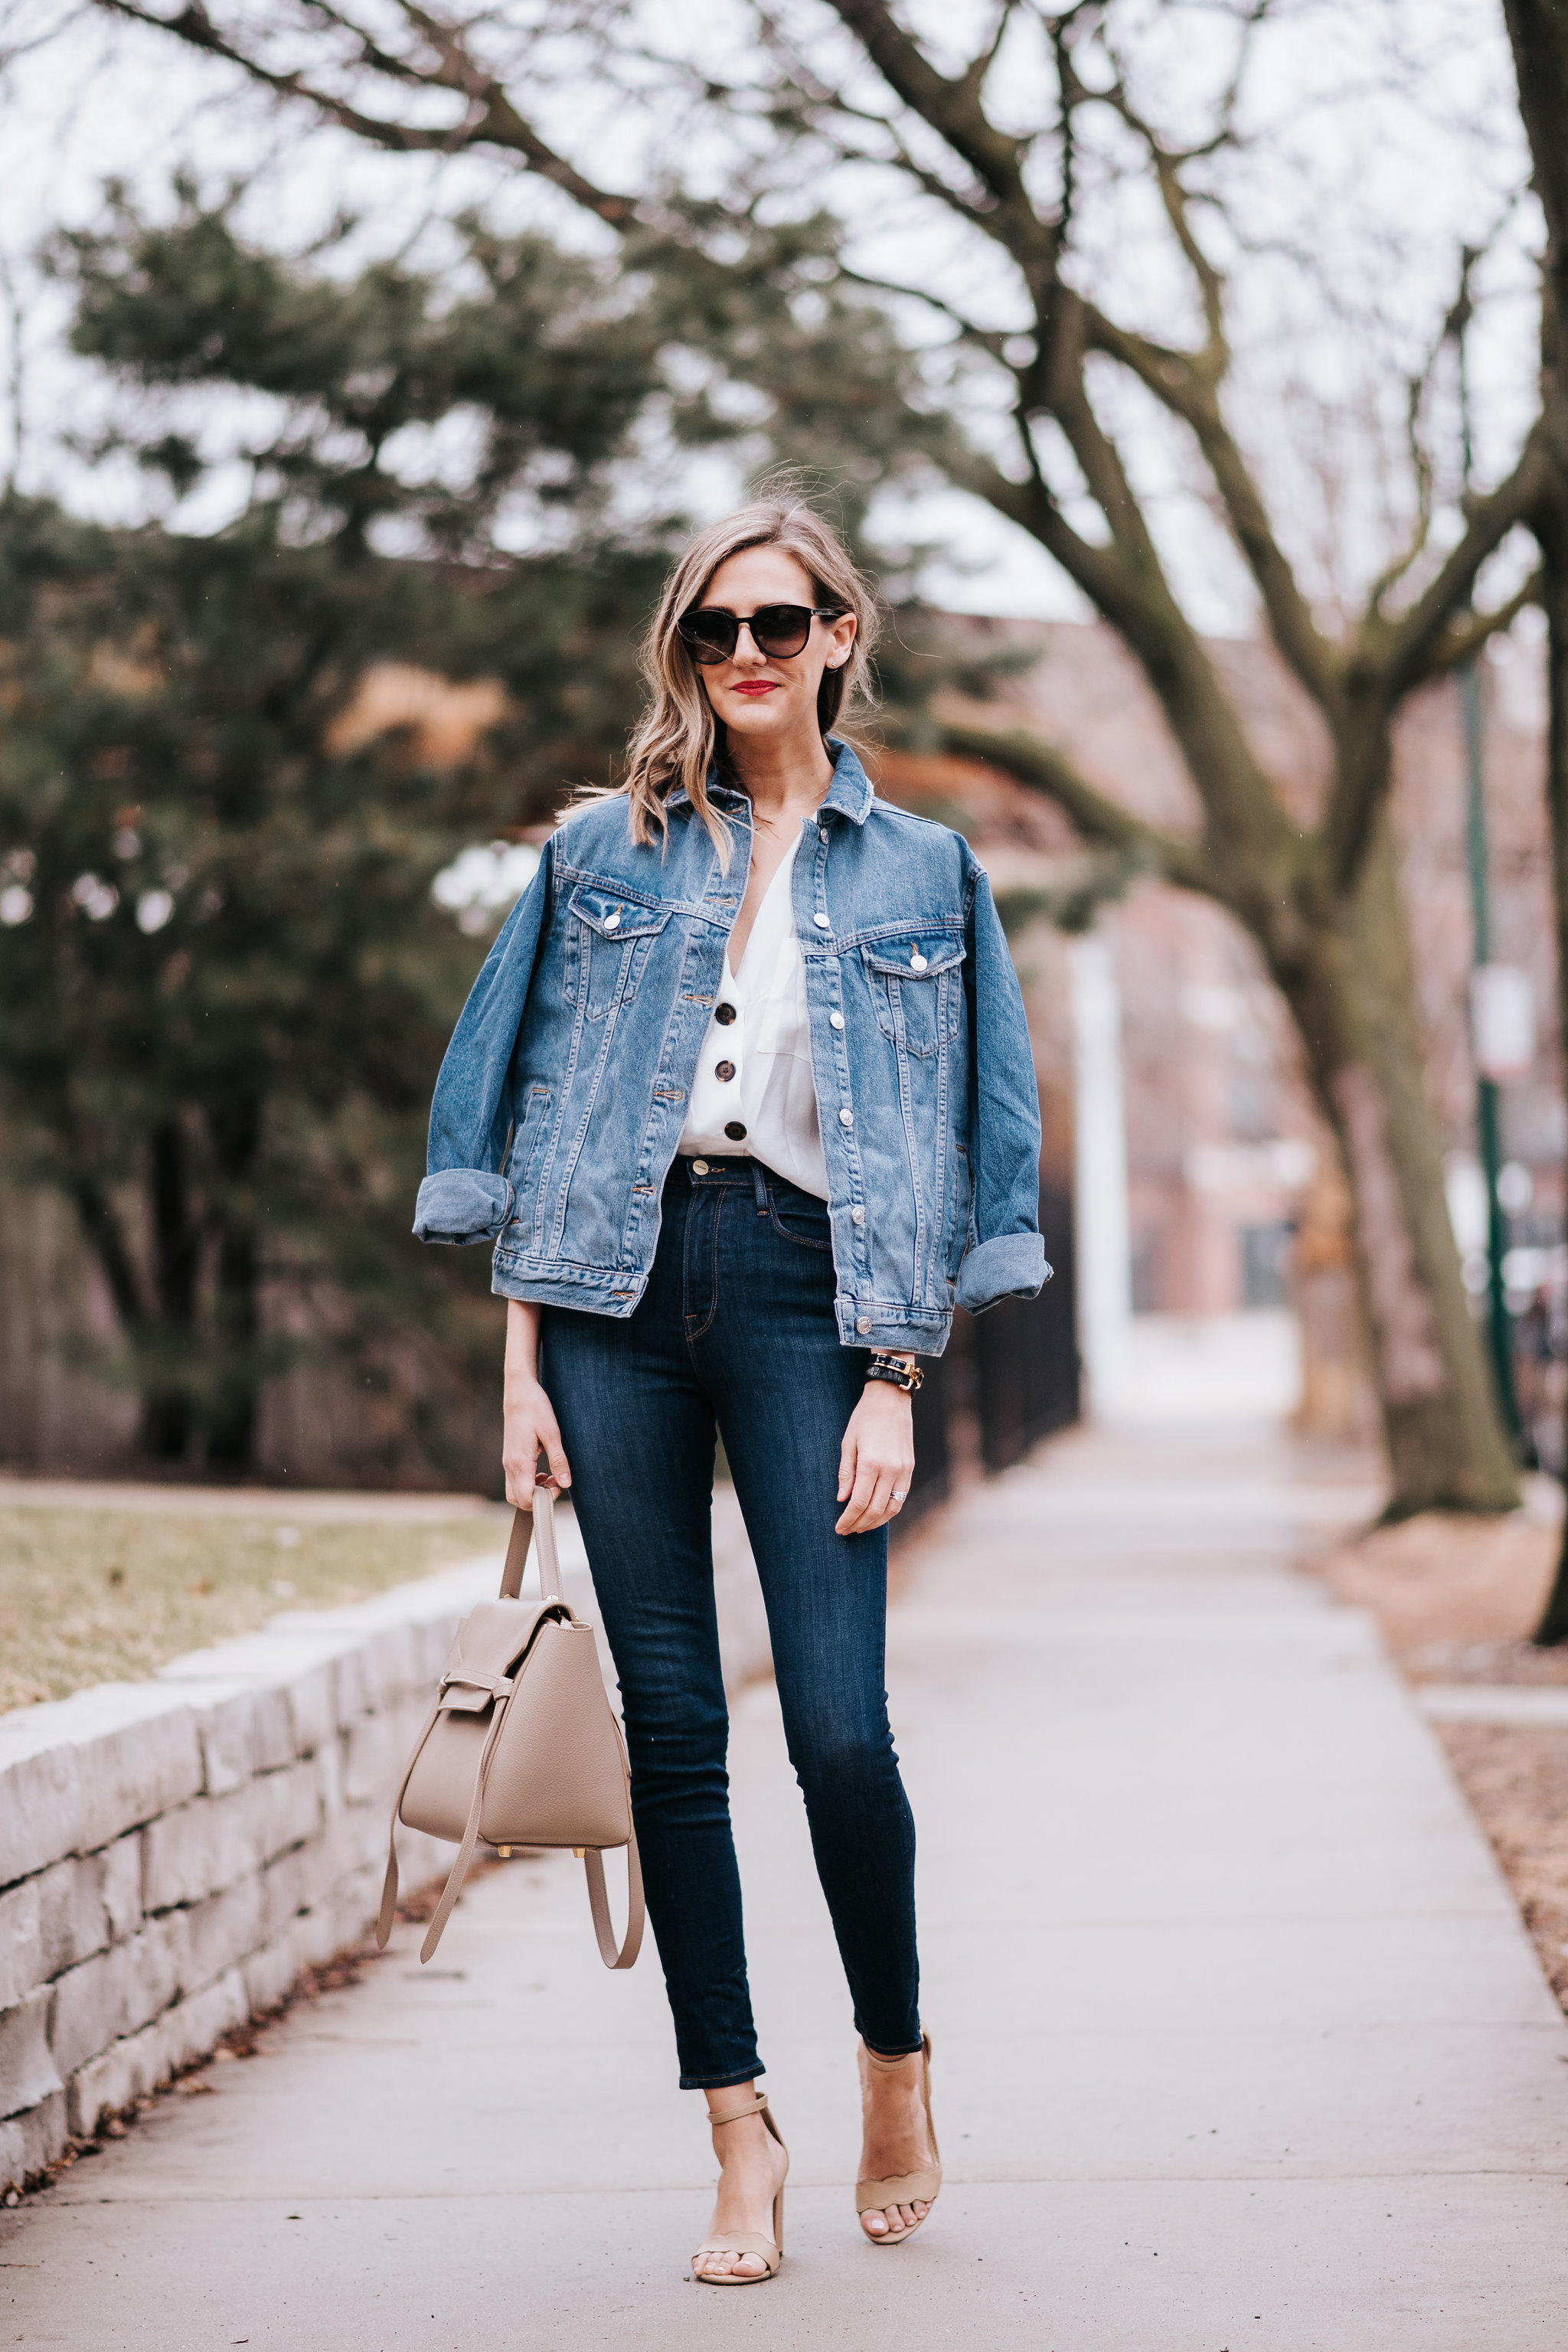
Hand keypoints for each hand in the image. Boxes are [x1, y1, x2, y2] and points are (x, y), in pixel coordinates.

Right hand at [502, 1374, 570, 1508]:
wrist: (519, 1392)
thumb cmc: (536, 1409)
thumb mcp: (552, 1433)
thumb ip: (559, 1460)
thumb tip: (567, 1484)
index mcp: (519, 1462)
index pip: (526, 1499)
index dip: (544, 1500)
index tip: (559, 1485)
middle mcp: (509, 1465)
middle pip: (518, 1500)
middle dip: (538, 1500)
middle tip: (556, 1482)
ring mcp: (507, 1462)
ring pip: (515, 1493)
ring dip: (533, 1492)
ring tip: (551, 1476)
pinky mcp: (509, 1458)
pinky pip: (515, 1481)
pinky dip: (528, 1484)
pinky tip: (543, 1471)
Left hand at [836, 1382, 915, 1535]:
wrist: (891, 1400)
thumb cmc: (864, 1419)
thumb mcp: (848, 1443)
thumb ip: (846, 1473)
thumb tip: (842, 1500)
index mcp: (871, 1463)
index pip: (859, 1502)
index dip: (848, 1519)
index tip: (838, 1528)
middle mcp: (891, 1470)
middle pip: (875, 1510)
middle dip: (859, 1524)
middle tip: (846, 1530)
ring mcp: (903, 1470)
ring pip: (892, 1508)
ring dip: (876, 1522)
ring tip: (861, 1527)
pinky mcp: (910, 1468)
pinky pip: (901, 1498)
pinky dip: (889, 1511)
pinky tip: (877, 1514)